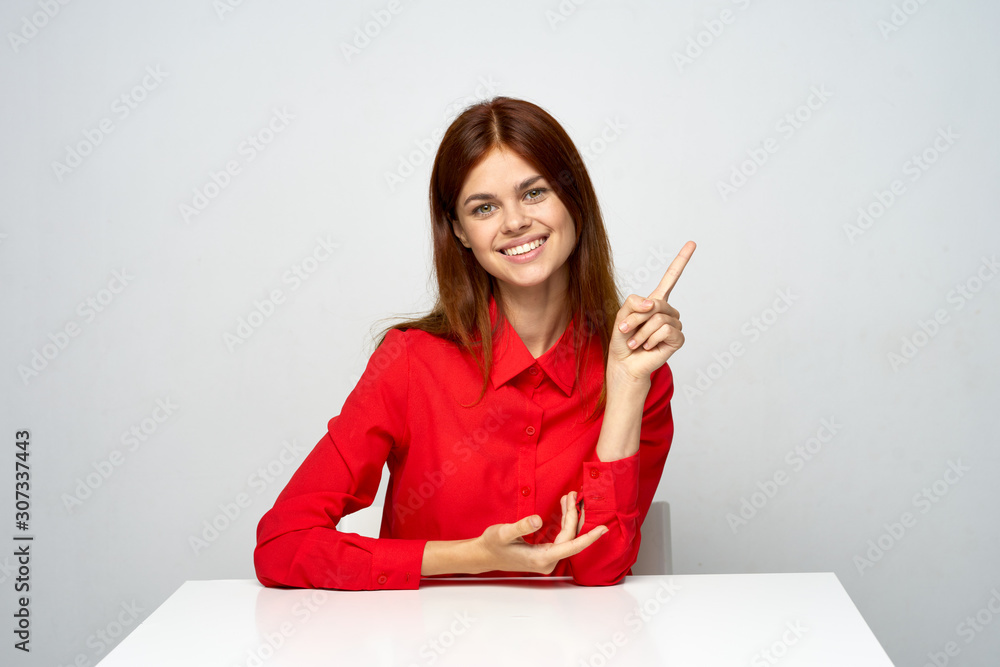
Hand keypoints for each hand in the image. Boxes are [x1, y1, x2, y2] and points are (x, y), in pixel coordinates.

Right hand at [475, 492, 606, 574]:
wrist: (484, 555)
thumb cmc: (492, 545)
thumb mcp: (503, 533)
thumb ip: (521, 526)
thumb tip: (538, 520)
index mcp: (541, 558)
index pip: (571, 546)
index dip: (589, 537)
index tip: (603, 529)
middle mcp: (547, 561)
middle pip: (569, 537)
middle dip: (574, 516)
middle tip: (574, 495)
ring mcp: (547, 559)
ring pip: (566, 537)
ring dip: (569, 518)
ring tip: (569, 498)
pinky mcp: (544, 554)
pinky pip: (560, 538)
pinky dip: (562, 522)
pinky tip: (562, 509)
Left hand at [609, 241, 695, 383]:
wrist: (624, 364)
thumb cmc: (623, 340)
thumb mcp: (622, 315)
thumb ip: (634, 303)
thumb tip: (653, 303)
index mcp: (655, 302)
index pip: (671, 278)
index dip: (681, 261)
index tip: (692, 243)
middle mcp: (668, 311)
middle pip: (655, 303)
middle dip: (636, 318)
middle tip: (626, 331)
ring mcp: (675, 325)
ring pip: (658, 318)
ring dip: (642, 332)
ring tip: (636, 343)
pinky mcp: (678, 339)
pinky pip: (665, 330)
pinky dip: (651, 339)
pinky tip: (648, 347)